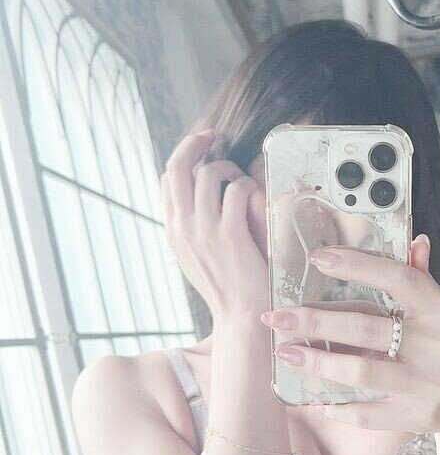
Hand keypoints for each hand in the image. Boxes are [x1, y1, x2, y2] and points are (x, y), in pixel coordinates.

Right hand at [161, 130, 266, 320]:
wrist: (241, 317)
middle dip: (196, 143)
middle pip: (178, 166)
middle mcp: (182, 228)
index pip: (168, 178)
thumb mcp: (199, 254)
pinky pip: (237, 190)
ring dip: (229, 169)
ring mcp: (203, 230)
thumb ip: (195, 226)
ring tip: (241, 181)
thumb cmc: (229, 285)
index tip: (201, 144)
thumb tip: (199, 197)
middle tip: (214, 137)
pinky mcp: (230, 234)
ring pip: (208, 174)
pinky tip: (256, 198)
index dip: (184, 154)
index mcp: (173, 231)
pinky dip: (248, 186)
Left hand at [259, 236, 439, 431]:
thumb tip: (415, 240)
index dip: (357, 266)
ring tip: (286, 353)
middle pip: (366, 328)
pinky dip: (341, 408)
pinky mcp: (416, 416)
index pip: (397, 279)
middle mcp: (437, 346)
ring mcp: (426, 384)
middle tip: (277, 317)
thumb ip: (422, 278)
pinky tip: (319, 400)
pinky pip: (368, 413)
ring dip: (318, 361)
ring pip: (361, 371)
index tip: (317, 258)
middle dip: (316, 321)